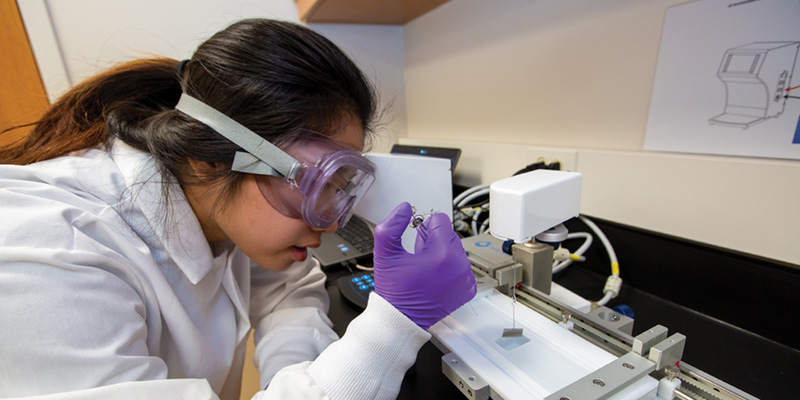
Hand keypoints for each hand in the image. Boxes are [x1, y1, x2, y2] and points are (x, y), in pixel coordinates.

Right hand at [372, 202, 475, 328]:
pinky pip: (461, 265)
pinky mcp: (467, 288)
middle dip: (433, 240)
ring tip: (425, 266)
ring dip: (441, 252)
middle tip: (418, 256)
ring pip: (455, 248)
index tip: (416, 240)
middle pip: (449, 233)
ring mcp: (465, 278)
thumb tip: (404, 209)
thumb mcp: (384, 253)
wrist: (401, 319)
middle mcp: (459, 266)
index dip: (423, 226)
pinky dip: (449, 267)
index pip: (440, 219)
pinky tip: (434, 276)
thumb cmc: (394, 291)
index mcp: (442, 255)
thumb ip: (391, 226)